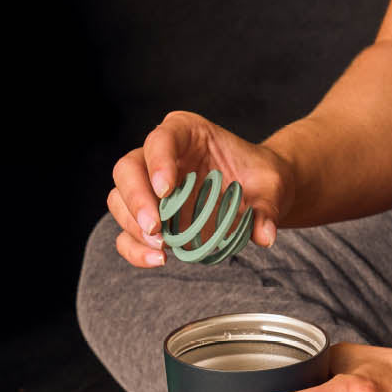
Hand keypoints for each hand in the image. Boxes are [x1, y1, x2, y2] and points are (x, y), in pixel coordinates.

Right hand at [109, 111, 294, 267]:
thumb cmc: (260, 179)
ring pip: (119, 198)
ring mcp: (149, 186)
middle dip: (136, 199)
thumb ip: (267, 208)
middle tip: (156, 227)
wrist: (258, 195)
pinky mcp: (149, 215)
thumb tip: (264, 235)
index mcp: (186, 132)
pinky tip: (157, 259)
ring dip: (132, 225)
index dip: (158, 162)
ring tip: (161, 246)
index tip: (166, 190)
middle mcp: (160, 155)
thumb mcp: (272, 188)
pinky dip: (135, 247)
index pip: (161, 139)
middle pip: (128, 169)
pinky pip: (126, 230)